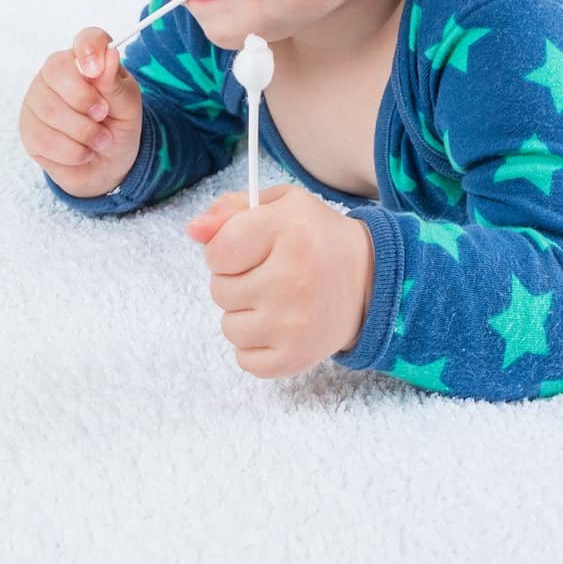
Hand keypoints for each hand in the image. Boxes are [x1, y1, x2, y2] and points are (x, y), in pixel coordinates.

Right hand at [20, 27, 144, 197]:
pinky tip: (84, 152)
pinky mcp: (28, 129)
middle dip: (85, 99)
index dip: (90, 49)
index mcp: (87, 59)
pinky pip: (45, 138)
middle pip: (57, 70)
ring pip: (50, 109)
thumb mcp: (127, 105)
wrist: (108, 163)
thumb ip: (114, 83)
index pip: (86, 39)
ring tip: (101, 140)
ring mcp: (37, 99)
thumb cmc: (118, 125)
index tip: (97, 69)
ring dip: (84, 131)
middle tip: (103, 115)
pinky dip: (73, 151)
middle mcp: (55, 73)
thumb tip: (109, 54)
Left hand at [184, 183, 376, 377]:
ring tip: (276, 299)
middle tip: (270, 272)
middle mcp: (292, 278)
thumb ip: (231, 210)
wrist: (370, 280)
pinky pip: (244, 358)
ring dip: (244, 313)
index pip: (217, 251)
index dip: (224, 249)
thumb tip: (192, 230)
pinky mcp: (295, 357)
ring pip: (228, 326)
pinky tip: (280, 324)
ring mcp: (294, 324)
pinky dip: (256, 344)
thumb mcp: (281, 205)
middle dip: (235, 280)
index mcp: (290, 230)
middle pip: (219, 290)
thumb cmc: (316, 238)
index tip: (248, 248)